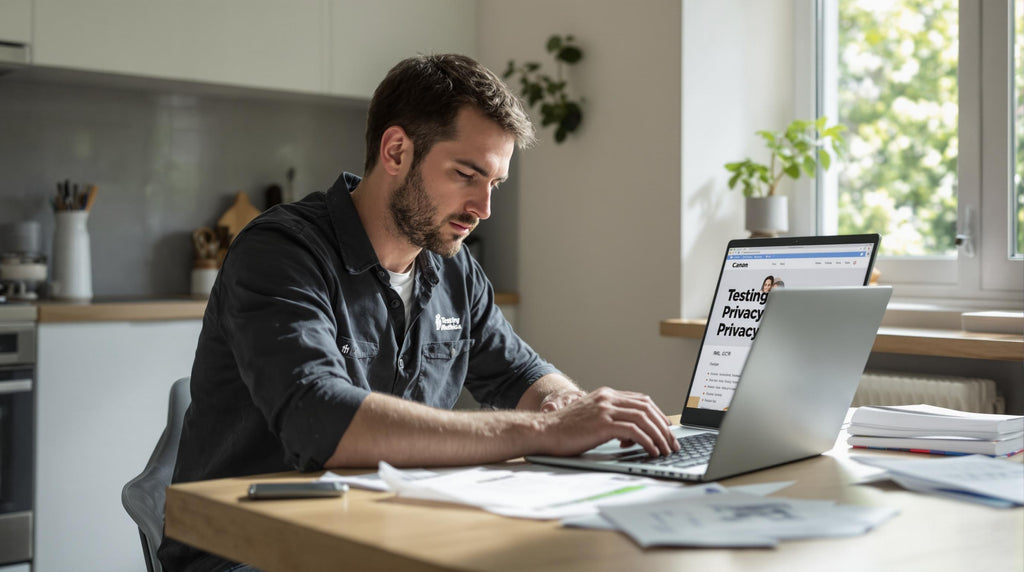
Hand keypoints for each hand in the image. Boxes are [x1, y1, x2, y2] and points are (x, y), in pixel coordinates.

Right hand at [537, 387, 678, 457]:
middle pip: (647, 408)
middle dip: (663, 427)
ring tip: (665, 450)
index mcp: (606, 394)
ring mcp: (605, 409)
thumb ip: (610, 421)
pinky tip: (651, 451)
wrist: (543, 431)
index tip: (666, 430)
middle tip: (671, 443)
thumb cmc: (564, 430)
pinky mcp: (602, 423)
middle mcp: (607, 398)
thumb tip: (632, 436)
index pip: (641, 400)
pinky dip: (647, 441)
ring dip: (658, 435)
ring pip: (644, 418)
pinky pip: (634, 431)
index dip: (658, 415)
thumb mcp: (590, 419)